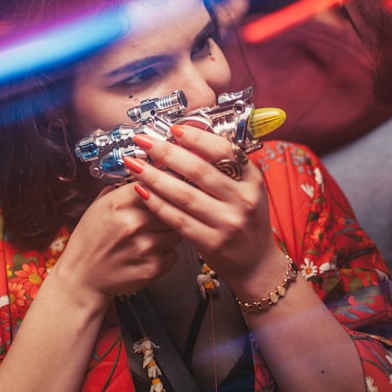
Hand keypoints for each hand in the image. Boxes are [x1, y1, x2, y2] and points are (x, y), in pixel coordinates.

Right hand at [52, 184, 181, 302]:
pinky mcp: (152, 268)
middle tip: (158, 218)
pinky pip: (174, 254)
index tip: (167, 187)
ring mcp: (145, 246)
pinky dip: (165, 254)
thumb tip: (144, 174)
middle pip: (172, 207)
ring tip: (150, 237)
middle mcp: (133, 223)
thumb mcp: (98, 207)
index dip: (163, 185)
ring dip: (168, 234)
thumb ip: (121, 190)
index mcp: (118, 203)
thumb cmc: (90, 242)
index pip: (156, 183)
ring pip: (177, 232)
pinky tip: (148, 254)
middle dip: (168, 211)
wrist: (82, 278)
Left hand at [123, 126, 281, 285]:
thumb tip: (191, 135)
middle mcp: (243, 199)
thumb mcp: (247, 188)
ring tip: (135, 164)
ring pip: (184, 194)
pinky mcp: (211, 242)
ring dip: (154, 176)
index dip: (196, 138)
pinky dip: (157, 203)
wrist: (256, 262)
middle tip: (143, 141)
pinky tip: (142, 192)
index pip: (223, 150)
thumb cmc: (246, 220)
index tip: (173, 129)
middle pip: (198, 170)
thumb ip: (224, 166)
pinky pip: (177, 218)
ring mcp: (227, 222)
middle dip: (166, 152)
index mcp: (252, 179)